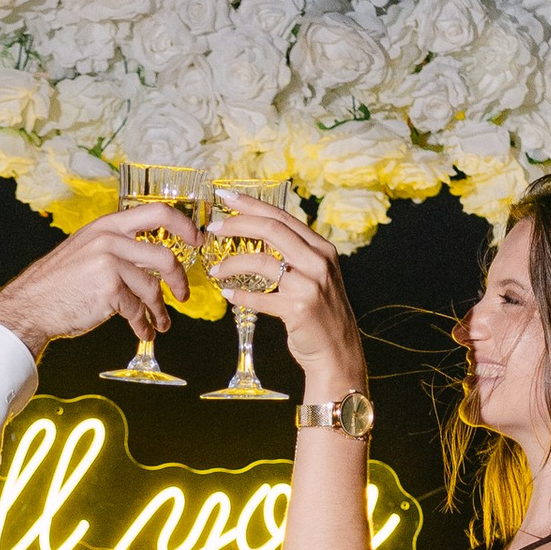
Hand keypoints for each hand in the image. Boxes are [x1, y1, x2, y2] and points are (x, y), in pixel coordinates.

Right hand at [0, 206, 199, 356]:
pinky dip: (144, 324)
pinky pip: (138, 309)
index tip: (197, 239)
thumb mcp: (87, 249)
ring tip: (161, 322)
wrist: (31, 305)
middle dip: (179, 279)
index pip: (157, 212)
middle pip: (164, 255)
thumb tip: (152, 258)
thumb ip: (117, 246)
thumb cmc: (59, 282)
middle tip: (183, 293)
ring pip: (152, 288)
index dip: (184, 225)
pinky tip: (144, 331)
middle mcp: (110, 239)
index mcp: (107, 225)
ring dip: (160, 310)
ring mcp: (110, 263)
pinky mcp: (110, 289)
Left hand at [207, 196, 365, 395]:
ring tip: (215, 269)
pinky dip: (240, 296)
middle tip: (213, 227)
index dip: (251, 204)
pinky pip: (259, 298)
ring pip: (261, 262)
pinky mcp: (298, 310)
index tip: (226, 197)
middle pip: (271, 229)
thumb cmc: (321, 314)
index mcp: (322, 249)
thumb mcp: (316, 276)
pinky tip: (228, 295)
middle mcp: (318, 262)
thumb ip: (296, 255)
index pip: (282, 217)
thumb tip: (258, 234)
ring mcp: (310, 285)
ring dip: (232, 264)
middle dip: (237, 224)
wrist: (337, 352)